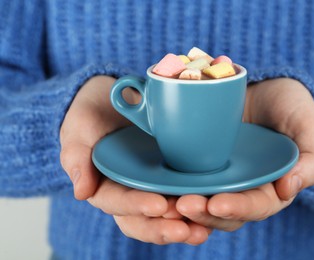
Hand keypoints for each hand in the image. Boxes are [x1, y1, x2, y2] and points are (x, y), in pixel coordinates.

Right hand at [60, 76, 210, 244]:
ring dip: (184, 226)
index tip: (158, 205)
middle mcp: (129, 193)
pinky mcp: (170, 178)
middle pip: (143, 221)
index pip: (118, 202)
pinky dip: (196, 209)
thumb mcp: (79, 127)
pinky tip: (214, 212)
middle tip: (186, 230)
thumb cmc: (93, 113)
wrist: (113, 99)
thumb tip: (82, 193)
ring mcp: (150, 187)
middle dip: (163, 228)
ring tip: (202, 231)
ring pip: (165, 217)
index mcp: (104, 186)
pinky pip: (182, 197)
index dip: (137, 206)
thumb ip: (76, 155)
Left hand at [176, 78, 313, 230]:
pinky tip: (154, 188)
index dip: (238, 208)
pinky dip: (171, 189)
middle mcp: (243, 188)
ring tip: (165, 204)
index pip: (256, 206)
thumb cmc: (290, 105)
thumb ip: (312, 158)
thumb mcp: (308, 125)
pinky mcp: (199, 163)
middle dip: (203, 213)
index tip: (217, 203)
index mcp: (272, 187)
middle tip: (182, 205)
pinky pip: (184, 181)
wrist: (263, 87)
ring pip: (201, 202)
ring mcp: (220, 177)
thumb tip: (289, 189)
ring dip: (183, 208)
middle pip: (223, 212)